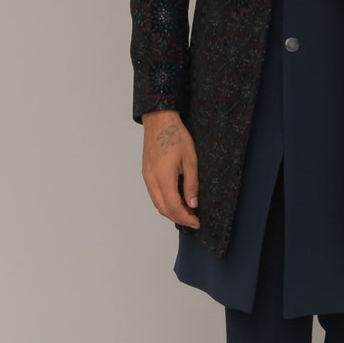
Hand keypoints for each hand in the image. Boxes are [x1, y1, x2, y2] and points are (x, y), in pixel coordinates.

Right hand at [141, 111, 199, 227]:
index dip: (186, 217)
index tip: (197, 222)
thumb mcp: (190, 159)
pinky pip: (154, 194)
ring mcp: (147, 177)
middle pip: (163, 209)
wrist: (159, 120)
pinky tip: (176, 201)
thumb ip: (191, 184)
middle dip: (179, 218)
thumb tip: (193, 204)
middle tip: (194, 220)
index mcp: (163, 177)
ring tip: (187, 213)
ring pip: (157, 203)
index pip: (174, 206)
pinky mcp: (146, 173)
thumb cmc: (176, 135)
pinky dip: (165, 203)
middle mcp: (151, 179)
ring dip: (171, 212)